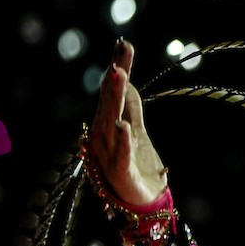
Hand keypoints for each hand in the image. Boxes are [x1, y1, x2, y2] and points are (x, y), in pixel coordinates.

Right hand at [88, 39, 168, 207]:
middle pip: (109, 105)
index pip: (112, 91)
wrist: (141, 202)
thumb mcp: (135, 129)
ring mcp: (110, 154)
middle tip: (118, 60)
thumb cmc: (135, 164)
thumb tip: (124, 77)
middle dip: (113, 81)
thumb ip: (130, 105)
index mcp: (108, 124)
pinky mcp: (121, 172)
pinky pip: (121, 155)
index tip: (124, 44)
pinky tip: (124, 127)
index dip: (118, 67)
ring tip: (119, 79)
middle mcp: (103, 137)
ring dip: (114, 101)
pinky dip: (122, 141)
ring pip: (111, 124)